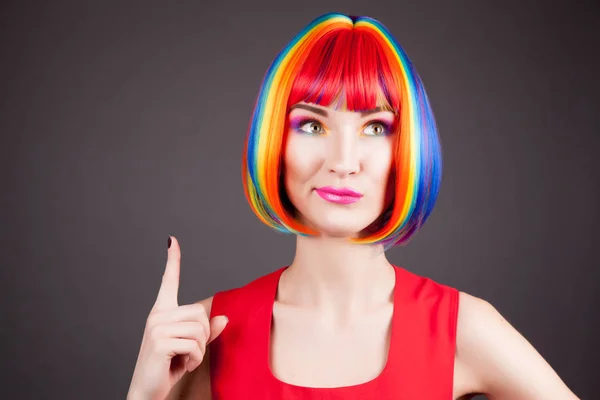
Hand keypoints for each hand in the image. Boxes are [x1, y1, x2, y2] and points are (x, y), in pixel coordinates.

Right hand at [127, 236, 227, 399]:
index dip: (173, 261)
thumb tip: (223, 318)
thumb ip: (205, 332)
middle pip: (200, 312)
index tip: (172, 240)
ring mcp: (157, 328)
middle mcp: (157, 316)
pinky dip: (195, 359)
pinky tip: (183, 365)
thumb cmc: (167, 368)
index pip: (168, 282)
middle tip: (190, 352)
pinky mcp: (160, 342)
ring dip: (200, 350)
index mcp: (162, 313)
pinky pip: (194, 345)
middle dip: (203, 336)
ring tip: (185, 359)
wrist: (147, 391)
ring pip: (199, 329)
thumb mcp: (189, 347)